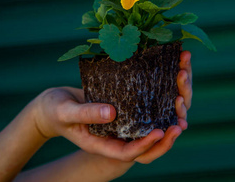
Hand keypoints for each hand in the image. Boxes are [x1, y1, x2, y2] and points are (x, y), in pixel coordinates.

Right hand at [32, 51, 192, 163]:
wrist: (53, 103)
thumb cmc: (55, 111)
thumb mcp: (67, 112)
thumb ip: (87, 113)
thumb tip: (112, 113)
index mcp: (103, 144)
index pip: (129, 152)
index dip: (146, 145)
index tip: (161, 131)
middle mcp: (116, 135)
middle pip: (146, 145)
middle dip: (165, 137)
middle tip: (181, 123)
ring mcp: (122, 122)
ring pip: (149, 125)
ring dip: (166, 115)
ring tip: (179, 101)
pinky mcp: (124, 107)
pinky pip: (144, 108)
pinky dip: (157, 98)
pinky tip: (167, 82)